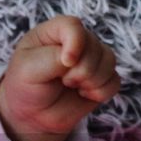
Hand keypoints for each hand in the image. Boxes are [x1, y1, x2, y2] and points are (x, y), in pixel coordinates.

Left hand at [0, 15, 120, 140]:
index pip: (73, 25)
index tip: (66, 63)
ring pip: (109, 61)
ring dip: (92, 80)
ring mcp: (90, 59)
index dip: (75, 43)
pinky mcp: (101, 78)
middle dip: (81, 70)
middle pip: (94, 46)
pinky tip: (85, 95)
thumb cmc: (25, 87)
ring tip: (72, 87)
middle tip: (62, 81)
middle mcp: (75, 42)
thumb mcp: (28, 70)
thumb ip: (51, 58)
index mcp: (54, 32)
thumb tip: (76, 58)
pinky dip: (101, 92)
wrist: (32, 115)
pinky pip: (115, 81)